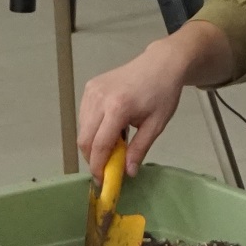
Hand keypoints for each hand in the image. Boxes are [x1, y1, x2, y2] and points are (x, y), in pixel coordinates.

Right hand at [78, 39, 191, 177]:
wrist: (160, 64)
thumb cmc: (163, 94)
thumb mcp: (156, 125)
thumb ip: (139, 149)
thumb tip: (128, 173)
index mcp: (118, 108)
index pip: (99, 145)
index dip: (98, 167)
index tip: (102, 181)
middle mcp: (99, 98)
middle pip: (84, 139)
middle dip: (92, 158)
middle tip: (105, 169)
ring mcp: (92, 91)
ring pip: (82, 128)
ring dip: (92, 144)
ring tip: (112, 147)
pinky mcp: (90, 87)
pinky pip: (84, 116)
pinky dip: (92, 129)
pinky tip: (109, 130)